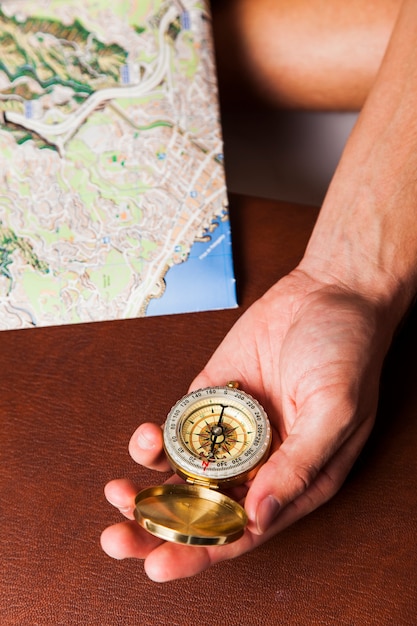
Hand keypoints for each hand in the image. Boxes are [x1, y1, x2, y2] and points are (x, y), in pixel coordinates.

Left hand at [101, 268, 393, 580]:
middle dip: (157, 529)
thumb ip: (300, 465)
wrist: (328, 293)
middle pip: (203, 510)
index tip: (158, 563)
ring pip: (180, 474)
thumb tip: (260, 516)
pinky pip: (175, 429)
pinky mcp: (210, 399)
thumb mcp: (335, 411)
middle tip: (116, 539)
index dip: (200, 553)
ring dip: (144, 489)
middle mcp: (260, 462)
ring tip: (117, 490)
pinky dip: (153, 440)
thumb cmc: (348, 352)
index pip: (242, 531)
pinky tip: (145, 437)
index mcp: (295, 479)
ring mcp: (232, 431)